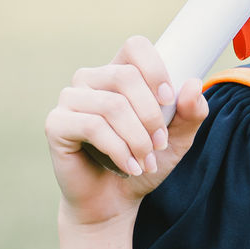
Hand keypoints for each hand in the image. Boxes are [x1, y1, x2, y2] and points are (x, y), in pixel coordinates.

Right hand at [45, 35, 208, 226]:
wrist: (114, 201)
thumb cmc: (144, 162)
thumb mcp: (178, 139)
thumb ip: (191, 112)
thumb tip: (193, 84)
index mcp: (120, 72)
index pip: (135, 46)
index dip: (155, 69)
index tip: (169, 100)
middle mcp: (91, 79)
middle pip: (126, 76)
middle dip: (151, 116)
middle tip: (160, 145)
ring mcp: (70, 100)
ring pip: (112, 105)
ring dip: (137, 138)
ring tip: (146, 161)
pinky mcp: (56, 123)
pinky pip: (93, 126)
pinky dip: (118, 150)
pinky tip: (129, 167)